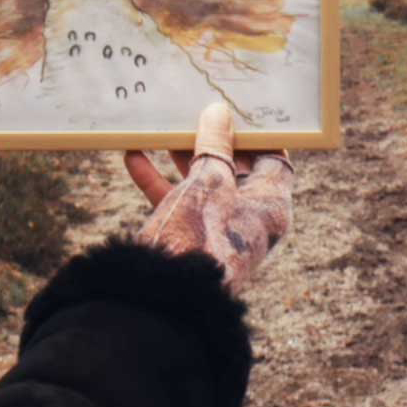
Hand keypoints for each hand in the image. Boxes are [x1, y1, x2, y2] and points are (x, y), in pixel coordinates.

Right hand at [123, 103, 293, 294]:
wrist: (166, 299)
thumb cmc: (201, 236)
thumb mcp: (209, 182)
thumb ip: (214, 146)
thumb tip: (218, 113)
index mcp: (271, 206)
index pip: (274, 158)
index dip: (257, 132)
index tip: (239, 107)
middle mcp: (248, 217)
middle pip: (235, 167)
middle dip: (214, 138)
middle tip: (198, 108)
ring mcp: (217, 227)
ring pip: (202, 181)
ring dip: (181, 154)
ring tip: (165, 126)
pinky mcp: (188, 236)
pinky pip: (175, 200)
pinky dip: (155, 178)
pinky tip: (133, 155)